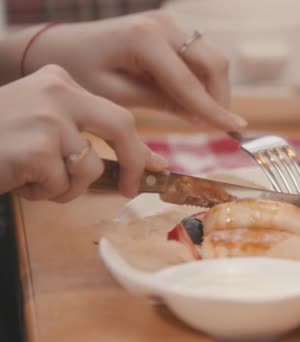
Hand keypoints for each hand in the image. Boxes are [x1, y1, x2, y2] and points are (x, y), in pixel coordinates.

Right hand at [0, 65, 166, 201]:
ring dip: (68, 187)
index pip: (117, 115)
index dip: (139, 147)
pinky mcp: (36, 146)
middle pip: (122, 126)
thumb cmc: (0, 146)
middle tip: (131, 190)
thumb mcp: (47, 134)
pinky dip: (45, 193)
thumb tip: (153, 165)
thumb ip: (93, 143)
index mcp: (59, 82)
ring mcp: (46, 117)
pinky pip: (64, 185)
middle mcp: (57, 91)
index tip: (155, 168)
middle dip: (135, 162)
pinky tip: (19, 180)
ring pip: (91, 167)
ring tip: (35, 178)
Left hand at [21, 11, 246, 129]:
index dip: (214, 110)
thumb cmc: (81, 72)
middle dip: (219, 98)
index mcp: (145, 39)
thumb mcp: (115, 95)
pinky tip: (188, 99)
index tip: (237, 129)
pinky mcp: (172, 28)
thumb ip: (159, 102)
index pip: (190, 83)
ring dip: (213, 89)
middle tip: (215, 127)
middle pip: (213, 63)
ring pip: (212, 58)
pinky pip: (201, 56)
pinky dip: (203, 79)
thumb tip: (200, 115)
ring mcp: (170, 23)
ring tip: (197, 115)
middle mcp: (164, 24)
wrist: (62, 45)